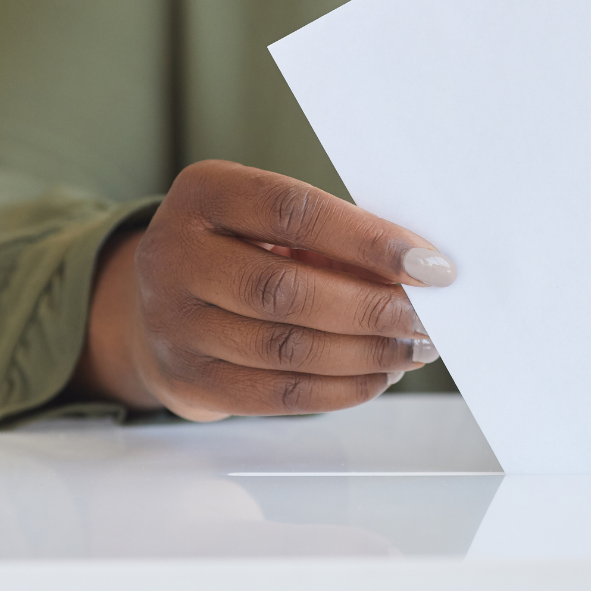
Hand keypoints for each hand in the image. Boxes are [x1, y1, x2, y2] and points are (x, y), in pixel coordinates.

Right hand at [72, 160, 456, 420]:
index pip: (293, 213)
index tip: (430, 264)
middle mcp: (174, 256)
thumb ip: (332, 238)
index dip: (368, 241)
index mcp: (204, 194)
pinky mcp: (189, 381)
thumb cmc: (242, 250)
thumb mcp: (270, 222)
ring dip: (366, 353)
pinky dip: (342, 389)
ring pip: (286, 349)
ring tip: (415, 348)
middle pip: (286, 290)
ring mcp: (173, 324)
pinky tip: (379, 375)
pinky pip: (278, 395)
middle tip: (428, 317)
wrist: (160, 304)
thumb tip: (419, 274)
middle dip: (372, 308)